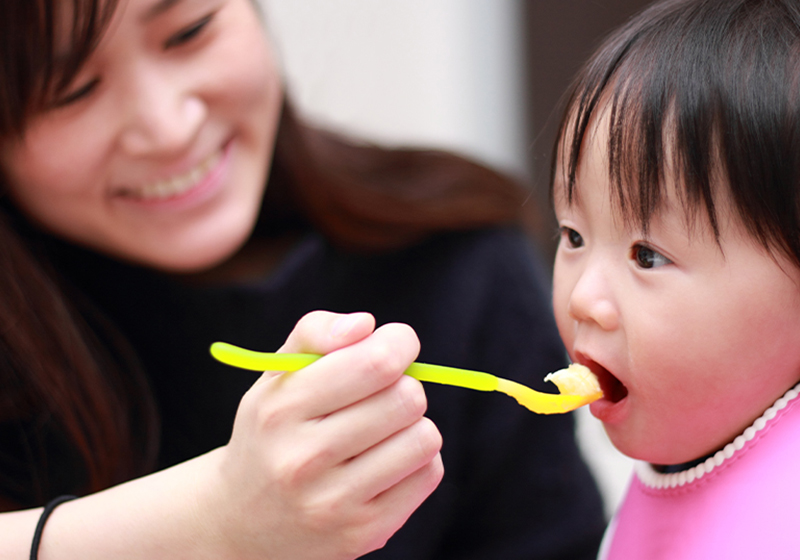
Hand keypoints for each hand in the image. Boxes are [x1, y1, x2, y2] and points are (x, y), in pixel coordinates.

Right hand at [202, 311, 443, 559]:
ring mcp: (334, 503)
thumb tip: (365, 325)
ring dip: (412, 424)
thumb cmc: (272, 430)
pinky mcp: (364, 533)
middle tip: (383, 391)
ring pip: (424, 438)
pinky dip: (418, 459)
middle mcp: (303, 460)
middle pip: (406, 399)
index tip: (396, 344)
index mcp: (280, 410)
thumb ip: (317, 332)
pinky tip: (385, 460)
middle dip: (404, 384)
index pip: (374, 364)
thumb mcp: (277, 374)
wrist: (241, 518)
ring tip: (382, 429)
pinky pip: (429, 474)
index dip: (399, 343)